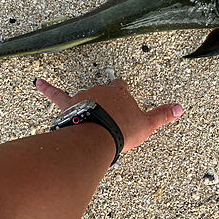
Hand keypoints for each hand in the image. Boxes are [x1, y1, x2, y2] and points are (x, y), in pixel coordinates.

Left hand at [36, 78, 182, 152]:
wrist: (99, 137)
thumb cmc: (122, 131)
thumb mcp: (147, 125)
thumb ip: (163, 114)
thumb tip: (181, 107)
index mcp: (119, 92)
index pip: (121, 87)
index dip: (121, 95)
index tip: (122, 103)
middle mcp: (101, 89)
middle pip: (102, 91)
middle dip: (103, 102)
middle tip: (105, 119)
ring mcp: (84, 95)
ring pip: (84, 95)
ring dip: (84, 104)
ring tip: (87, 120)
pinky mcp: (69, 104)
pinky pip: (56, 94)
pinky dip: (47, 88)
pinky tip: (37, 82)